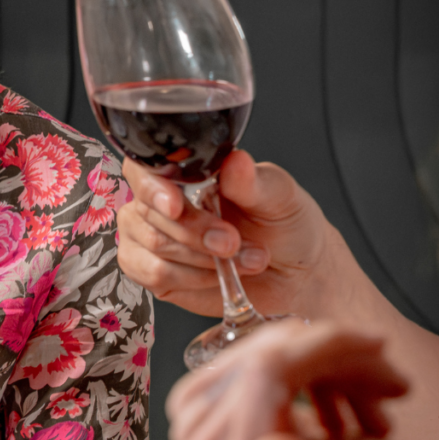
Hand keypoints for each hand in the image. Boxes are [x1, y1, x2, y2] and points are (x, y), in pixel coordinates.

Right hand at [117, 151, 333, 317]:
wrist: (295, 274)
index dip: (152, 187)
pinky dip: (192, 278)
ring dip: (200, 258)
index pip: (143, 169)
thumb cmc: (285, 227)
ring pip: (153, 246)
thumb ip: (253, 182)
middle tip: (233, 242)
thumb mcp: (279, 197)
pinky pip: (154, 275)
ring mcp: (153, 238)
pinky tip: (219, 274)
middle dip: (193, 232)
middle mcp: (162, 203)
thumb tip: (235, 162)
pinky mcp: (155, 273)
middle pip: (147, 213)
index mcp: (185, 172)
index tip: (176, 206)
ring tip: (243, 259)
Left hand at [167, 319, 415, 439]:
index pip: (269, 372)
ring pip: (262, 349)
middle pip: (266, 356)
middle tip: (390, 384)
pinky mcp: (190, 404)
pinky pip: (246, 353)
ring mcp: (189, 426)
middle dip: (337, 356)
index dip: (326, 348)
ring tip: (368, 400)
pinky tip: (334, 395)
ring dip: (323, 360)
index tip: (379, 347)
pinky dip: (297, 362)